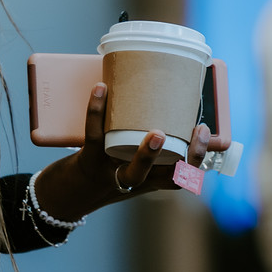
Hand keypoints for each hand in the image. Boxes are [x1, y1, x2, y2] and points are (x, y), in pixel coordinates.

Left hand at [30, 83, 211, 221]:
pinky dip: (96, 111)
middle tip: (197, 132)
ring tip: (156, 131)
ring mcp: (112, 174)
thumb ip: (140, 127)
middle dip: (188, 158)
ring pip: (136, 170)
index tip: (206, 132)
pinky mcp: (88, 162)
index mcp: (151, 179)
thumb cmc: (104, 165)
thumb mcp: (126, 155)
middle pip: (169, 178)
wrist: (66, 192)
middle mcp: (136, 181)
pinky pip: (94, 136)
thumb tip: (150, 78)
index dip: (198, 158)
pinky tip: (100, 89)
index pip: (182, 176)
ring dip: (148, 153)